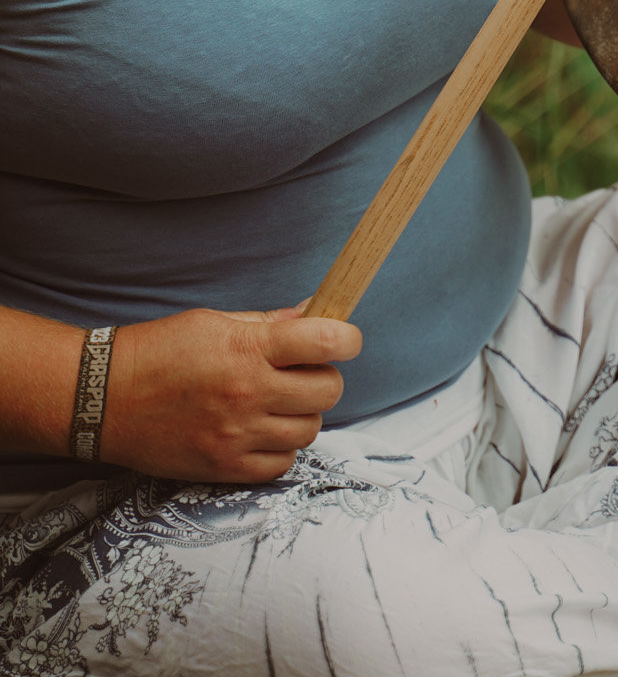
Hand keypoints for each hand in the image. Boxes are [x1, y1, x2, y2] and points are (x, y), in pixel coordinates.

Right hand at [98, 304, 361, 482]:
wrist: (104, 399)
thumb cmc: (158, 351)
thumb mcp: (214, 322)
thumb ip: (268, 323)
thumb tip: (315, 314)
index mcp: (248, 349)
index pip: (326, 342)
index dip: (347, 338)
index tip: (345, 338)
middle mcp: (248, 394)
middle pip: (328, 390)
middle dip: (325, 377)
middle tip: (304, 372)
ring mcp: (237, 436)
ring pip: (310, 429)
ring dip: (304, 414)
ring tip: (280, 402)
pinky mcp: (224, 469)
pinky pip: (281, 465)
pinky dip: (282, 449)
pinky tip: (264, 431)